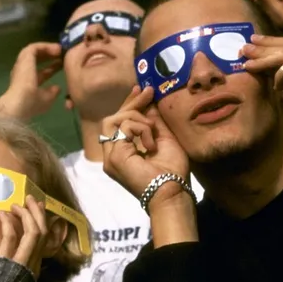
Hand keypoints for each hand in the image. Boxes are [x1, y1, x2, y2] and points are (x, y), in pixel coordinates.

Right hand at [0, 42, 63, 119]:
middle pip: (36, 60)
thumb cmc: (32, 103)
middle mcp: (23, 71)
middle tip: (62, 54)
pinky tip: (56, 48)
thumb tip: (57, 88)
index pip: (41, 72)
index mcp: (27, 82)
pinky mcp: (24, 57)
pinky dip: (46, 46)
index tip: (62, 65)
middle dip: (49, 56)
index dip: (52, 68)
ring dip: (48, 49)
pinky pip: (34, 47)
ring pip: (34, 52)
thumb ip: (52, 93)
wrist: (20, 102)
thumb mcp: (46, 99)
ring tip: (60, 49)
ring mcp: (22, 63)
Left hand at [0, 196, 48, 272]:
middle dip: (37, 212)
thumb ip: (17, 263)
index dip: (42, 220)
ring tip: (16, 204)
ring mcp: (21, 263)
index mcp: (34, 267)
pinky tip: (2, 214)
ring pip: (33, 232)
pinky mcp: (6, 263)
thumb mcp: (13, 278)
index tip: (39, 206)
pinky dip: (8, 223)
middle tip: (30, 198)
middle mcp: (32, 264)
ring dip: (26, 214)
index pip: (44, 240)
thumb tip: (16, 246)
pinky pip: (11, 237)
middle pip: (42, 232)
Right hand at [101, 86, 190, 202]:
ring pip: (113, 120)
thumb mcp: (164, 139)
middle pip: (113, 119)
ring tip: (152, 130)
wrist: (172, 190)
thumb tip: (149, 102)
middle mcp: (112, 154)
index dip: (129, 104)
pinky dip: (140, 129)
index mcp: (123, 152)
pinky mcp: (113, 157)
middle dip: (131, 103)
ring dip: (137, 119)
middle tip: (147, 92)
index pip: (119, 123)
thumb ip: (154, 122)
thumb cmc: (172, 170)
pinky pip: (122, 128)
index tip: (142, 90)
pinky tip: (151, 142)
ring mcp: (110, 157)